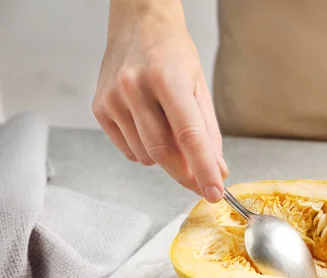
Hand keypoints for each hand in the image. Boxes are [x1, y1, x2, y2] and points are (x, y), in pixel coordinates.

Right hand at [92, 0, 227, 201]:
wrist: (139, 25)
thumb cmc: (173, 55)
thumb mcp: (199, 87)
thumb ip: (209, 132)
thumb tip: (217, 170)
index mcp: (166, 79)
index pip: (189, 136)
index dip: (203, 170)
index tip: (214, 193)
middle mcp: (134, 87)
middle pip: (164, 153)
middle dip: (186, 174)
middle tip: (202, 181)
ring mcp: (112, 98)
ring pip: (147, 156)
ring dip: (166, 158)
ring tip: (170, 130)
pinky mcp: (99, 109)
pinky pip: (129, 151)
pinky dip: (146, 151)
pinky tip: (150, 127)